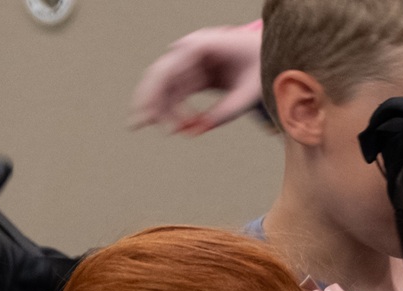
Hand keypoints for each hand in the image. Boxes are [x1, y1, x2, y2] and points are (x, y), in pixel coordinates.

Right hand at [128, 22, 263, 135]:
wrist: (267, 56)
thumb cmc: (261, 68)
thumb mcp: (249, 92)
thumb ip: (225, 111)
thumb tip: (197, 130)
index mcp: (201, 46)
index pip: (168, 67)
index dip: (153, 92)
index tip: (148, 116)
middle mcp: (189, 51)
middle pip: (159, 75)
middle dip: (146, 101)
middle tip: (135, 126)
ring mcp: (189, 63)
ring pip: (164, 87)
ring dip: (160, 111)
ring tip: (166, 132)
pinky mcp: (192, 75)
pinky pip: (174, 94)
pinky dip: (174, 112)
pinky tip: (178, 128)